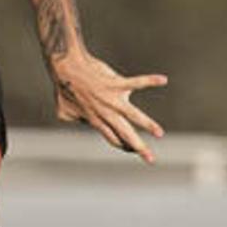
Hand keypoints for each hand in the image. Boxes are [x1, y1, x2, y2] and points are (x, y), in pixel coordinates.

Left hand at [49, 51, 167, 162]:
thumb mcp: (63, 110)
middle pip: (124, 134)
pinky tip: (163, 80)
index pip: (113, 137)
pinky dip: (149, 81)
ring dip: (147, 125)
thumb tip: (77, 120)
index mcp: (95, 120)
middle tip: (150, 159)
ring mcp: (111, 99)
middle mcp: (105, 113)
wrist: (64, 68)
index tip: (133, 150)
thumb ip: (73, 118)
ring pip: (133, 116)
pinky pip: (136, 82)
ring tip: (159, 133)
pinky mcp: (115, 84)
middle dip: (138, 147)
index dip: (124, 145)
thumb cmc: (63, 87)